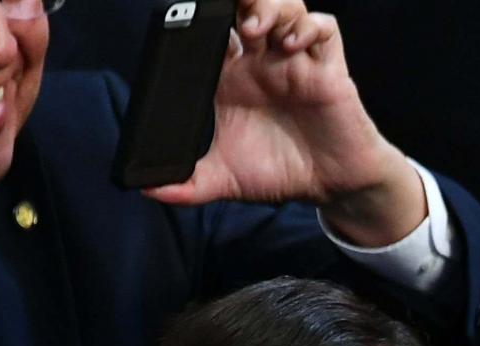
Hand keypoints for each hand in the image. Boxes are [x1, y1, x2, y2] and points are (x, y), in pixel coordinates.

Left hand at [145, 0, 424, 246]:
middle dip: (238, 2)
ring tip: (255, 28)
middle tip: (226, 17)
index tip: (188, 25)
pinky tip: (291, 47)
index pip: (215, 30)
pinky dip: (309, 28)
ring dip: (270, 8)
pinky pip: (325, 30)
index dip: (202, 18)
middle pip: (249, 7)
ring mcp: (296, 63)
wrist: (331, 190)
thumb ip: (187, 185)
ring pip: (287, 8)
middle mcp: (264, 63)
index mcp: (234, 78)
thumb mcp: (225, 180)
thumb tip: (148, 191)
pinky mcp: (329, 70)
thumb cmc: (283, 174)